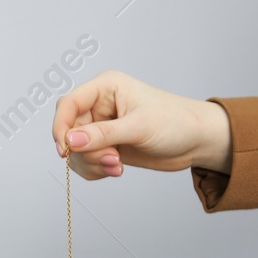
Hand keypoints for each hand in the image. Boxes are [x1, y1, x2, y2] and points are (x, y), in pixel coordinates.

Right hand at [52, 69, 232, 178]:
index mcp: (105, 87)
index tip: (65, 150)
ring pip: (77, 150)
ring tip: (118, 166)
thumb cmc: (175, 122)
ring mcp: (103, 127)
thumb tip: (71, 141)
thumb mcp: (138, 127)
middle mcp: (100, 105)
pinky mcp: (108, 145)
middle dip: (85, 151)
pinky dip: (97, 170)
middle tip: (111, 160)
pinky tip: (117, 169)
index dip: (61, 127)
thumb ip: (103, 134)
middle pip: (70, 131)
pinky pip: (87, 161)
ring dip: (92, 163)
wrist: (196, 141)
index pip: (68, 104)